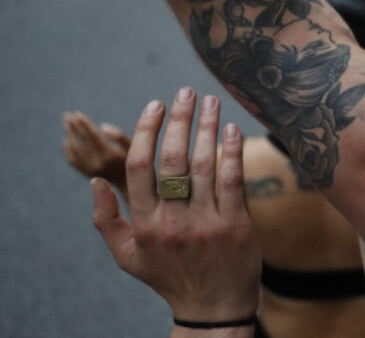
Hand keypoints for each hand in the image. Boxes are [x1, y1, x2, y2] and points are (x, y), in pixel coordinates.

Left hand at [64, 111, 129, 187]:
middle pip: (79, 141)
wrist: (132, 185)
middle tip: (67, 115)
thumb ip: (120, 135)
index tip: (76, 112)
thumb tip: (102, 126)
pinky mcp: (86, 173)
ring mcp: (89, 170)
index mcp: (109, 155)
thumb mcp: (133, 147)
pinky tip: (67, 140)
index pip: (91, 135)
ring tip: (67, 124)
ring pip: (73, 150)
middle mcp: (96, 163)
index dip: (83, 123)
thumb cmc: (136, 161)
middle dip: (73, 127)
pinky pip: (72, 160)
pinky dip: (68, 148)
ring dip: (69, 135)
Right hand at [90, 89, 259, 323]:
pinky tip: (232, 129)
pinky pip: (233, 181)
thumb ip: (106, 220)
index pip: (138, 168)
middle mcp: (172, 223)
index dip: (146, 131)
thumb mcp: (128, 256)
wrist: (212, 307)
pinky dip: (232, 152)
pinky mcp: (236, 226)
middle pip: (172, 159)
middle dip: (179, 119)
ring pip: (204, 165)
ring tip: (212, 101)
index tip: (155, 105)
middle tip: (186, 92)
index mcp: (144, 226)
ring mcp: (205, 224)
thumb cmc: (169, 276)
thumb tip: (93, 182)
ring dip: (208, 127)